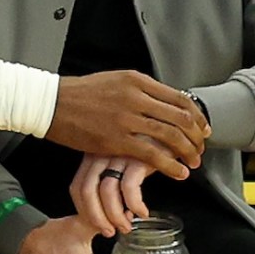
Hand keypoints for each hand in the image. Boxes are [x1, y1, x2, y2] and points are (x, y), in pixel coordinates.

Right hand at [49, 70, 207, 177]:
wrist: (52, 104)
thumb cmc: (79, 94)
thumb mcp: (114, 81)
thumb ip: (138, 90)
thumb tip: (158, 102)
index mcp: (138, 81)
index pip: (179, 98)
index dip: (196, 116)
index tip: (202, 127)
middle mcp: (137, 97)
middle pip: (181, 117)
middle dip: (196, 136)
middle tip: (201, 147)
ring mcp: (128, 118)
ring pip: (171, 135)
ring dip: (188, 151)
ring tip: (193, 162)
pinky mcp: (117, 139)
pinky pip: (152, 154)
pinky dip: (170, 165)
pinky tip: (178, 172)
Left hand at [69, 152, 154, 236]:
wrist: (176, 131)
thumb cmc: (150, 146)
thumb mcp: (122, 158)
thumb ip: (109, 177)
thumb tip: (105, 212)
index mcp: (94, 153)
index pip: (76, 187)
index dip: (84, 210)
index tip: (95, 224)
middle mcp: (103, 151)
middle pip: (86, 191)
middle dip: (96, 218)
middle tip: (109, 232)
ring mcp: (120, 153)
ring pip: (106, 192)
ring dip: (116, 216)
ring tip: (127, 226)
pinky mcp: (140, 156)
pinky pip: (130, 188)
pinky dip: (135, 205)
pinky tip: (142, 212)